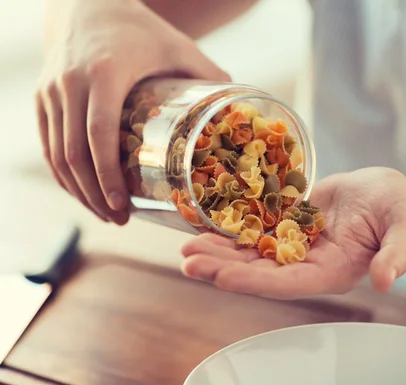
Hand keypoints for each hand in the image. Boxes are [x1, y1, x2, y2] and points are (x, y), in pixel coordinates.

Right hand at [36, 0, 229, 222]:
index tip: (123, 205)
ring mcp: (50, 92)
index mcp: (104, 74)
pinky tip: (82, 192)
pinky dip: (62, 174)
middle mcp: (70, 84)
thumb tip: (240, 110)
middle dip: (95, 194)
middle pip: (74, 154)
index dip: (108, 175)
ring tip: (106, 213)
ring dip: (79, 190)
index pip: (99, 134)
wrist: (87, 3)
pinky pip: (47, 144)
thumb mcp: (177, 47)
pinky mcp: (42, 98)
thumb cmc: (139, 28)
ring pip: (57, 154)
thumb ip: (207, 74)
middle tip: (119, 219)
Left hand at [180, 167, 405, 298]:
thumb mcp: (404, 225)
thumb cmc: (398, 208)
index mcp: (334, 270)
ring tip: (185, 249)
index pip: (291, 282)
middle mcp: (308, 263)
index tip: (222, 278)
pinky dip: (230, 228)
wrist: (383, 191)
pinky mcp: (287, 225)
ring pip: (252, 252)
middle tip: (187, 263)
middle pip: (261, 271)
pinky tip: (204, 225)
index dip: (257, 281)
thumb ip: (397, 252)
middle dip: (224, 268)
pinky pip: (255, 228)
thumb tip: (386, 280)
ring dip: (220, 251)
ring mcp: (295, 245)